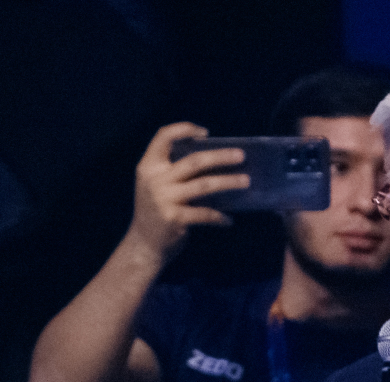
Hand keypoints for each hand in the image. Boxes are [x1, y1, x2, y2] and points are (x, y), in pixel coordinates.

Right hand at [124, 122, 250, 260]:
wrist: (143, 244)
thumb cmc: (157, 211)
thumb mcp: (156, 185)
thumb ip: (174, 172)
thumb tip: (213, 160)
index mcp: (149, 166)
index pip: (163, 136)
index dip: (184, 129)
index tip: (205, 132)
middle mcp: (155, 179)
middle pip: (194, 161)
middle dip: (221, 156)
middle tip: (241, 155)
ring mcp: (164, 199)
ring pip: (204, 185)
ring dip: (228, 182)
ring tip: (246, 181)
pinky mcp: (174, 218)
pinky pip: (204, 214)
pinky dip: (219, 217)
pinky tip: (229, 221)